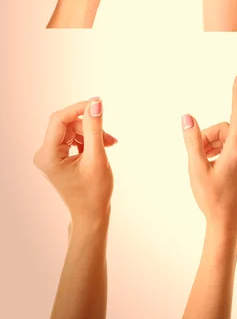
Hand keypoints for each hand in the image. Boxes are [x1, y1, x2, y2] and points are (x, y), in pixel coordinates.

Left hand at [34, 99, 116, 225]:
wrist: (91, 214)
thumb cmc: (94, 192)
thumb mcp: (97, 157)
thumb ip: (95, 129)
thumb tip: (96, 103)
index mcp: (48, 155)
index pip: (59, 119)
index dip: (79, 108)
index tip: (99, 103)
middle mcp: (44, 154)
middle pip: (67, 124)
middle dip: (90, 126)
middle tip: (109, 137)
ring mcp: (50, 156)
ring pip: (73, 130)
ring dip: (92, 133)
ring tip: (109, 144)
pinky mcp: (58, 157)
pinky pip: (73, 138)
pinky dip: (89, 140)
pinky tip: (102, 147)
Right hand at [181, 74, 236, 241]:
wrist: (227, 223)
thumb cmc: (212, 198)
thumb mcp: (196, 168)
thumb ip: (192, 141)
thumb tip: (188, 117)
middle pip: (222, 128)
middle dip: (205, 137)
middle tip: (195, 156)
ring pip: (222, 138)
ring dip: (208, 146)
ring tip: (199, 165)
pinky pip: (226, 147)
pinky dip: (213, 152)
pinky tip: (206, 167)